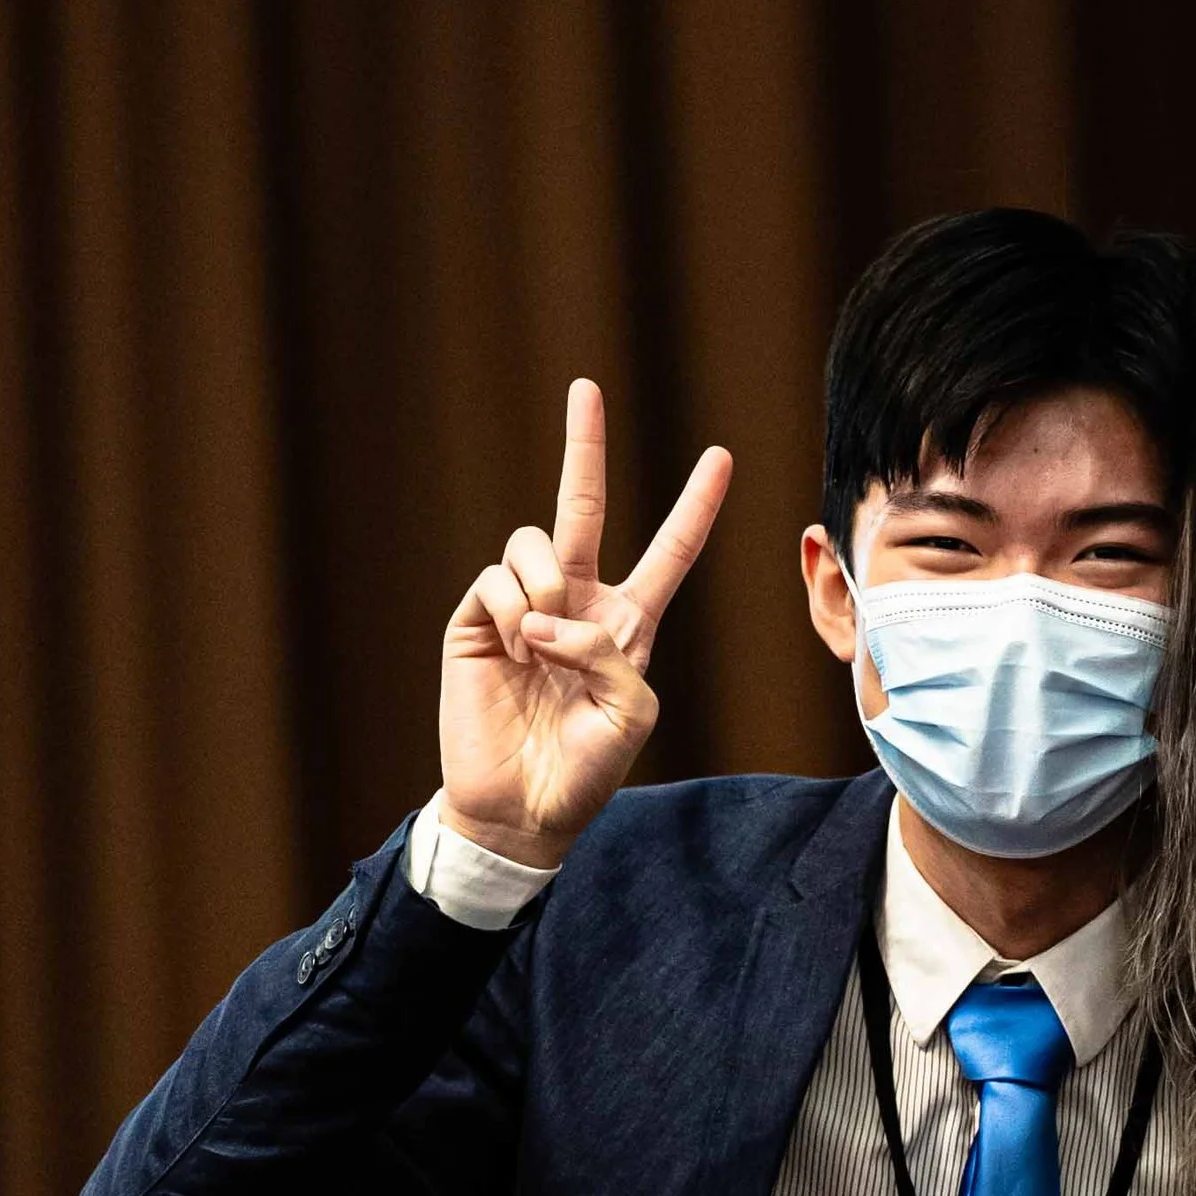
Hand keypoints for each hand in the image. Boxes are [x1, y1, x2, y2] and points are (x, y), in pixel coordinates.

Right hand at [439, 381, 732, 870]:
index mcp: (627, 624)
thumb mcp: (630, 715)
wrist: (520, 809)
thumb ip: (610, 654)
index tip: (721, 457)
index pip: (670, 552)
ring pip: (533, 543)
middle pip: (581, 507)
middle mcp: (575, 604)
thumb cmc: (585, 770)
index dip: (695, 506)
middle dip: (585, 445)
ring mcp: (522, 608)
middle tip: (586, 386)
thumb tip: (547, 614)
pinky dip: (509, 611)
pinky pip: (495, 580)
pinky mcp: (474, 622)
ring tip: (540, 639)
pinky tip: (512, 649)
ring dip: (545, 584)